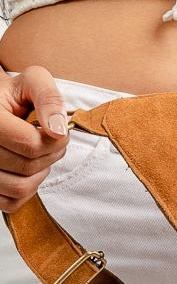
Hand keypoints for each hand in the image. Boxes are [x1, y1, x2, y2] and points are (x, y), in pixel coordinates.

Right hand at [0, 66, 69, 212]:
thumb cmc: (14, 93)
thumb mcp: (34, 81)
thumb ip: (49, 98)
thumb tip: (59, 129)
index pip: (31, 144)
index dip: (55, 140)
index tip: (56, 128)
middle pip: (28, 166)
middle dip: (51, 154)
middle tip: (49, 138)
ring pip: (19, 188)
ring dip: (39, 172)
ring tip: (38, 152)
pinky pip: (11, 202)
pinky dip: (27, 189)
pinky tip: (26, 168)